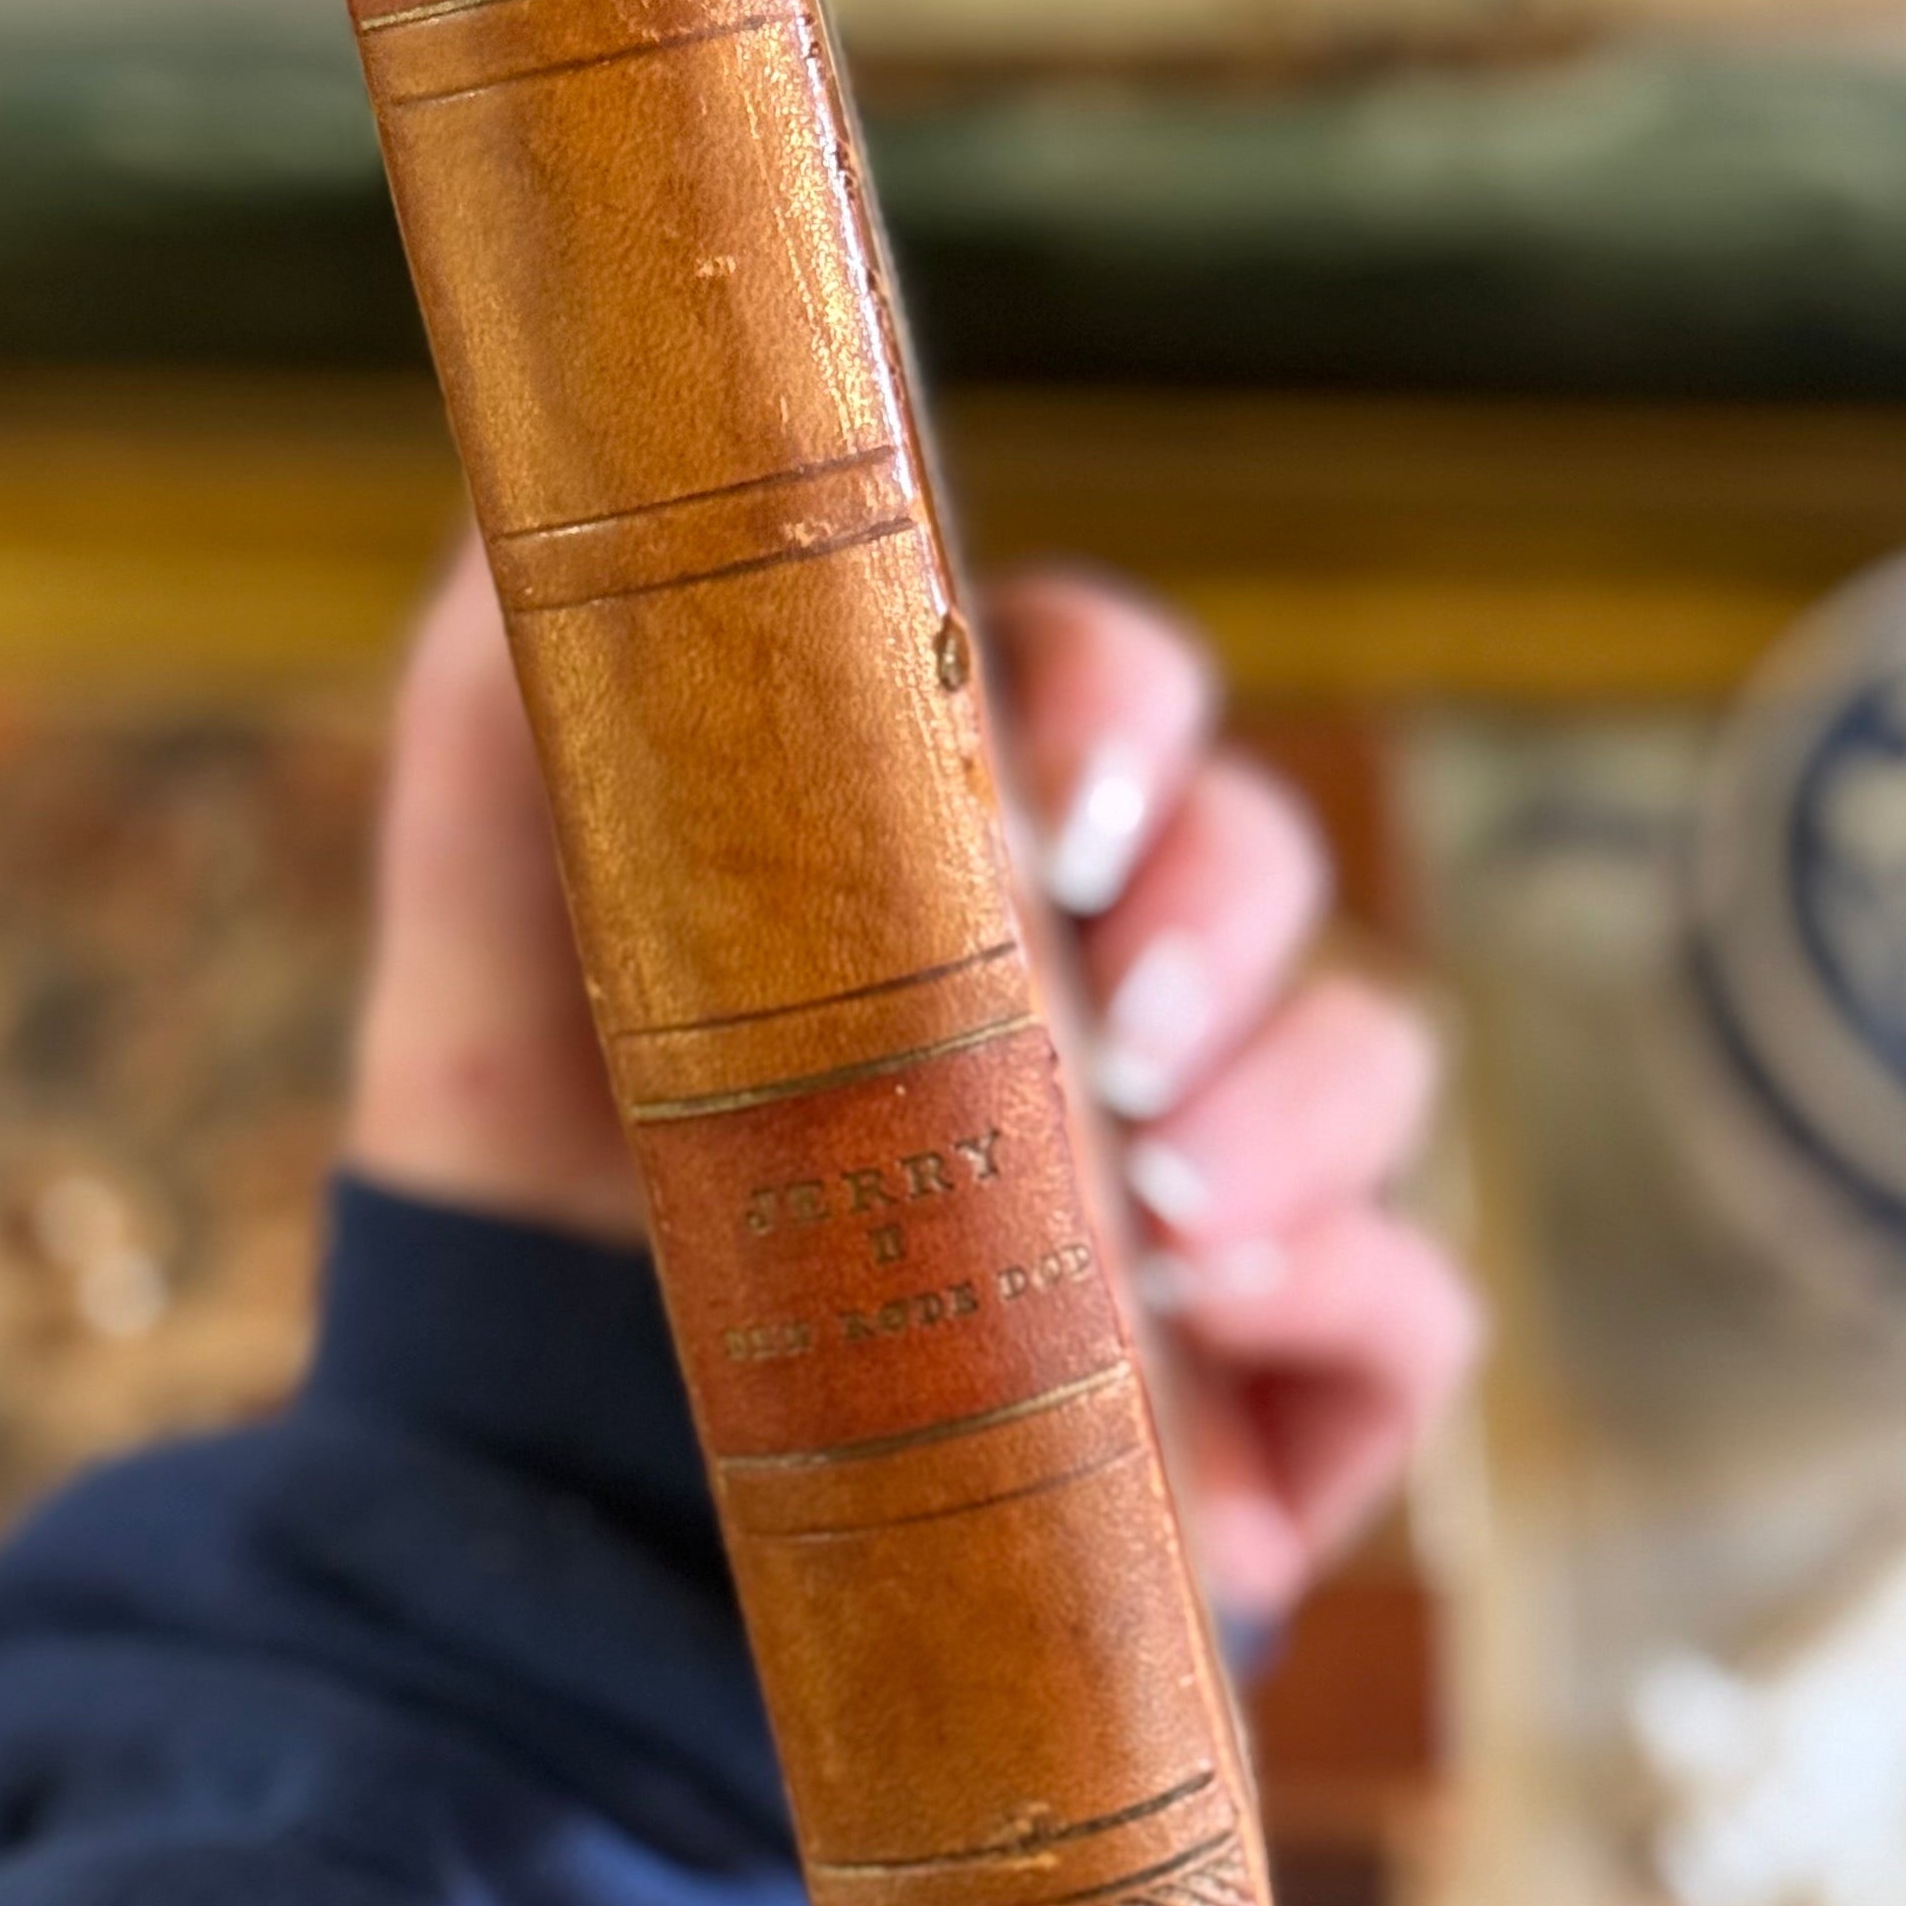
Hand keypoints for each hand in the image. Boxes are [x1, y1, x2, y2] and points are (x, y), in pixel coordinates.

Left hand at [348, 537, 1478, 1619]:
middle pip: (1265, 858)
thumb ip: (510, 671)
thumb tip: (513, 474)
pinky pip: (1411, 1303)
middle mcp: (1118, 974)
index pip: (1120, 694)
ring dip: (1297, 1100)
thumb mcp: (495, 890)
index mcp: (980, 824)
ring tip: (1158, 1201)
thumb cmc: (543, 1124)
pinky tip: (1208, 1323)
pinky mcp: (1268, 1360)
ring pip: (1374, 1053)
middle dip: (1222, 904)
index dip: (1129, 710)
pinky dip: (1349, 1292)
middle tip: (1115, 1018)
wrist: (536, 1431)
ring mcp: (1208, 1157)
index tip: (1055, 801)